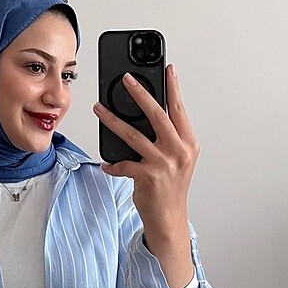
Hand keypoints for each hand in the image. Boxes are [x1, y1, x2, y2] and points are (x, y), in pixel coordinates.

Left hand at [93, 64, 198, 287]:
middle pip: (157, 115)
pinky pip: (123, 164)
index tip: (168, 68)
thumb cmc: (171, 187)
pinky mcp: (148, 177)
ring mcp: (164, 164)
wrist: (169, 219)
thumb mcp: (177, 158)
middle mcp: (179, 151)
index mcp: (188, 143)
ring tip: (99, 109)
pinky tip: (107, 164)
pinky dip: (113, 164)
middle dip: (140, 93)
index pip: (179, 109)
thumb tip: (146, 112)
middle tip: (126, 79)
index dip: (173, 87)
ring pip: (133, 135)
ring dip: (112, 120)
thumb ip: (166, 137)